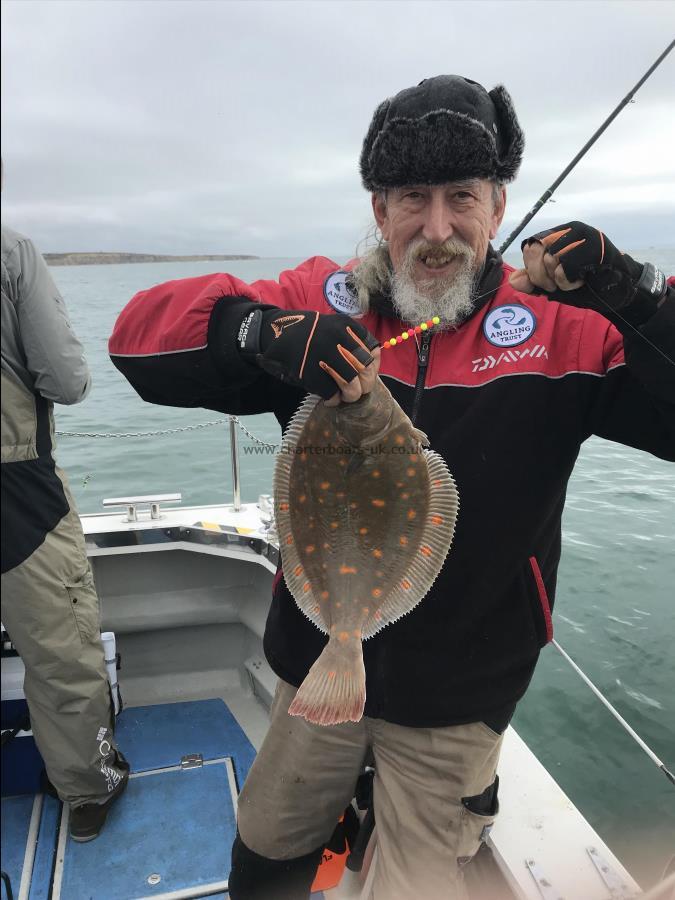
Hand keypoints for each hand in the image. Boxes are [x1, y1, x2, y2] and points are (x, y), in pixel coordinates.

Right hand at [239, 307, 380, 402]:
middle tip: (357, 390)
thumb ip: (354, 341)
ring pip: (352, 386)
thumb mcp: (336, 326)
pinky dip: (334, 400)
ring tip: (344, 396)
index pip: (373, 352)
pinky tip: (329, 398)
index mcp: (347, 327)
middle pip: (365, 372)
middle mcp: (338, 340)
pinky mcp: (311, 373)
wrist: (280, 333)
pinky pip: (332, 394)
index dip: (373, 367)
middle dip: (364, 386)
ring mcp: (324, 357)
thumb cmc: (312, 334)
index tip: (367, 373)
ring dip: (350, 395)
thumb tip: (371, 366)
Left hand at [509, 222, 665, 325]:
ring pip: (550, 257)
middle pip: (535, 251)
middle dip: (542, 277)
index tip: (547, 282)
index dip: (532, 270)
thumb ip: (532, 282)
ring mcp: (581, 233)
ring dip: (559, 280)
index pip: (528, 248)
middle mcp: (566, 230)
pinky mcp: (593, 243)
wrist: (616, 292)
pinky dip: (569, 281)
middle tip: (558, 284)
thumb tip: (513, 279)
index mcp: (555, 236)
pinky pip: (566, 265)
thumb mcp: (552, 286)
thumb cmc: (584, 286)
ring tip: (574, 280)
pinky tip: (583, 279)